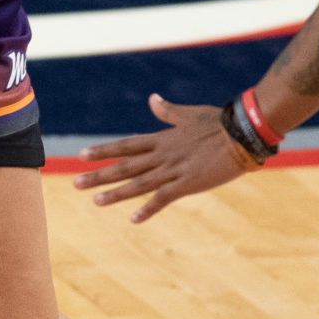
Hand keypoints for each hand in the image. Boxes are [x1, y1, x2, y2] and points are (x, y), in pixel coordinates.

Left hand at [72, 94, 251, 222]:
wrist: (242, 133)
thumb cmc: (220, 122)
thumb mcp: (189, 114)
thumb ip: (168, 111)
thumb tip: (152, 99)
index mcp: (162, 139)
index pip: (126, 146)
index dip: (104, 150)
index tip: (82, 154)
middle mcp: (162, 155)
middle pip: (124, 166)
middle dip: (99, 175)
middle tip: (75, 183)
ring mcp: (173, 170)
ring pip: (138, 183)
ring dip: (116, 193)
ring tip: (95, 201)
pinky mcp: (188, 184)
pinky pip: (163, 198)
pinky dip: (148, 209)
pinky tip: (133, 219)